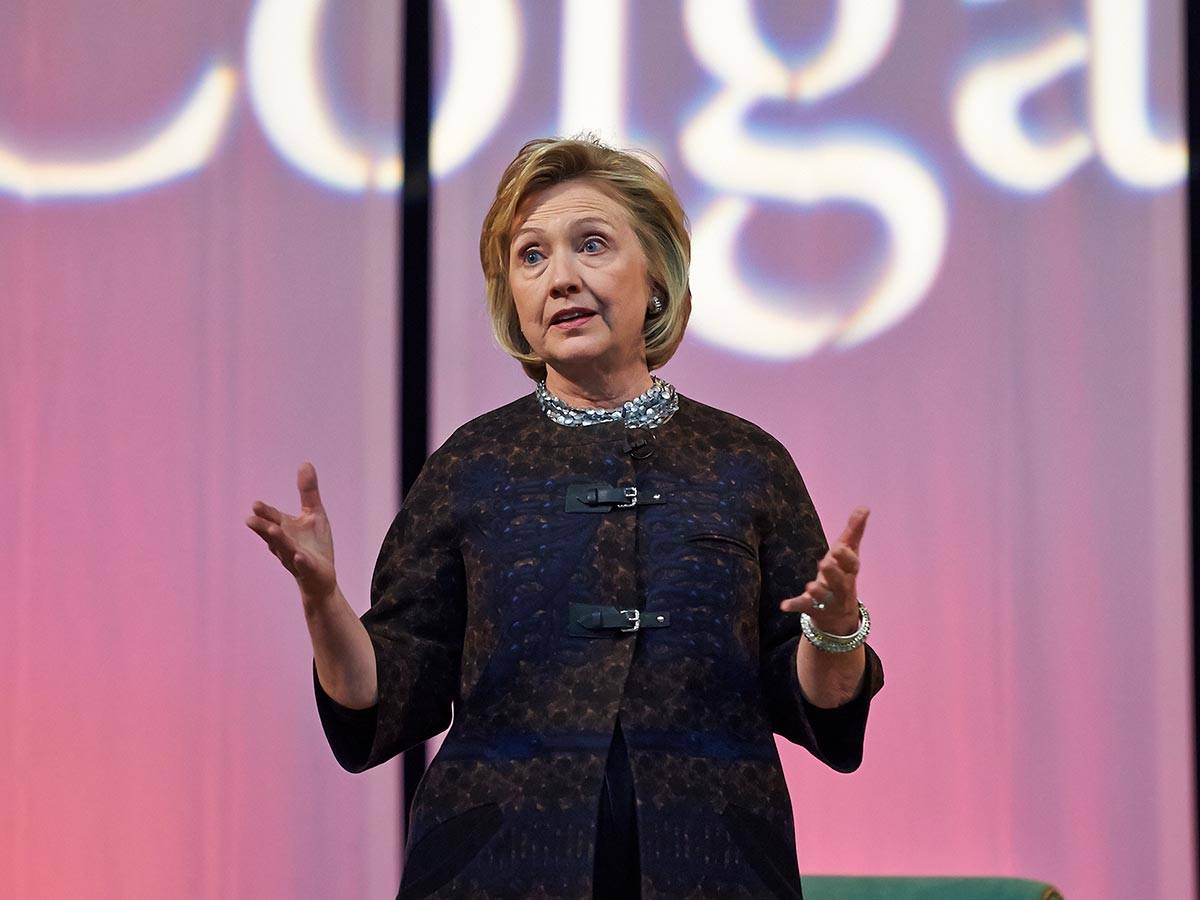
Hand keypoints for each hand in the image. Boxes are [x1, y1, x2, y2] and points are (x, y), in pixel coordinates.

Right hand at [245, 461, 337, 607]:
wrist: (320, 578)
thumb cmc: (313, 545)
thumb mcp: (314, 514)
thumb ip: (308, 491)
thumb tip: (305, 463)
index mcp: (285, 529)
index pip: (272, 518)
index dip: (265, 512)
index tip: (255, 505)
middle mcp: (285, 544)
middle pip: (272, 534)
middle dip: (262, 527)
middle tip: (251, 519)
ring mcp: (296, 559)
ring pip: (285, 549)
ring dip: (278, 540)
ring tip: (272, 530)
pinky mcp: (309, 571)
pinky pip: (304, 566)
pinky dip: (301, 561)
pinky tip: (299, 557)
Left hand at [779, 506, 868, 633]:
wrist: (839, 616)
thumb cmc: (842, 575)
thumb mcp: (847, 554)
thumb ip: (854, 531)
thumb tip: (864, 507)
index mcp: (849, 572)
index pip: (852, 565)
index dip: (847, 557)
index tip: (838, 547)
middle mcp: (842, 588)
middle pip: (841, 582)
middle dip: (834, 573)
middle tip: (825, 563)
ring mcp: (828, 601)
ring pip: (825, 597)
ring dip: (818, 591)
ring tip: (810, 585)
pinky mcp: (814, 610)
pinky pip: (804, 608)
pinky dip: (795, 605)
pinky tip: (784, 605)